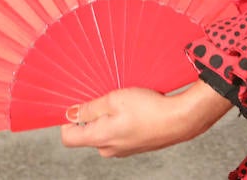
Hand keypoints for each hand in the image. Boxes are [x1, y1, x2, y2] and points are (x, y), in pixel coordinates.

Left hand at [60, 83, 231, 156]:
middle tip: (107, 96)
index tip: (74, 105)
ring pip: (106, 131)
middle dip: (93, 115)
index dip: (67, 120)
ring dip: (110, 117)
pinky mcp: (135, 146)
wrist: (179, 120)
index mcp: (99, 139)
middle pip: (88, 133)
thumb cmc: (149, 109)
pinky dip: (123, 121)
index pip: (68, 138)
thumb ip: (90, 108)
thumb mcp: (114, 99)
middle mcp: (108, 149)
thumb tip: (71, 114)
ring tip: (126, 102)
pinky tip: (136, 109)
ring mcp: (122, 150)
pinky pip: (120, 133)